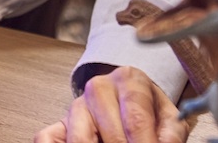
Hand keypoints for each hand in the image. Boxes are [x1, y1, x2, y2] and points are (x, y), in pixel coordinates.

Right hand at [34, 66, 187, 142]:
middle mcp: (99, 88)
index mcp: (129, 80)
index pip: (137, 119)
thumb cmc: (150, 112)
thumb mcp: (170, 118)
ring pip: (79, 139)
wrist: (131, 100)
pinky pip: (46, 138)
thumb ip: (171, 134)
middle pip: (110, 135)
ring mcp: (76, 106)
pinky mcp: (60, 123)